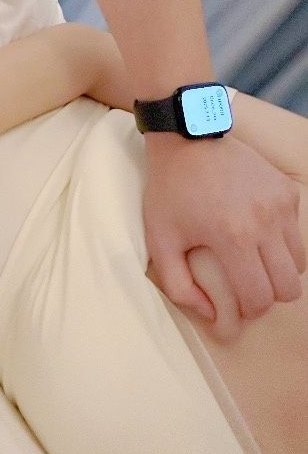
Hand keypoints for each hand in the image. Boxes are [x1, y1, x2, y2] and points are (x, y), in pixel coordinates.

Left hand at [143, 133, 305, 323]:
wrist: (187, 139)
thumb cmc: (170, 190)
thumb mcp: (159, 238)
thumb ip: (178, 285)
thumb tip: (210, 314)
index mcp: (233, 237)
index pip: (259, 298)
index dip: (248, 310)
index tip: (234, 304)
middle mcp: (264, 222)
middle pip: (288, 287)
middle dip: (268, 295)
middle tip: (247, 285)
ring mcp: (280, 205)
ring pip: (299, 263)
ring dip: (279, 270)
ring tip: (253, 261)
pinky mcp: (287, 190)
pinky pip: (297, 232)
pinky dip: (282, 241)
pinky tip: (256, 230)